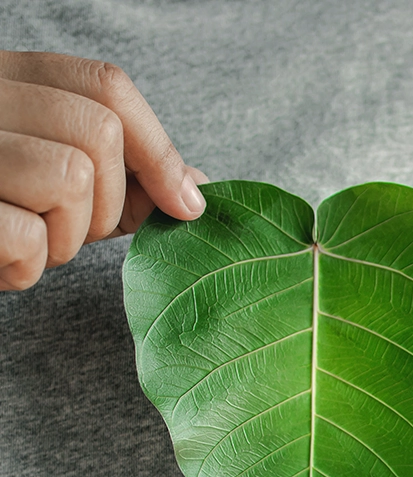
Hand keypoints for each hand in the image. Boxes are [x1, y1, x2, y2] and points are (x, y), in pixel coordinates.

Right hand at [0, 50, 206, 290]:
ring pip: (70, 177)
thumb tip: (198, 187)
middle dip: (108, 205)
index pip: (106, 86)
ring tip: (32, 243)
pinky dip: (27, 267)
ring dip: (67, 238)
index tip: (186, 204)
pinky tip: (2, 261)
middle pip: (98, 133)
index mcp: (9, 79)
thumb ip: (122, 178)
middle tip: (73, 231)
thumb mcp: (55, 183)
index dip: (159, 150)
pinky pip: (27, 236)